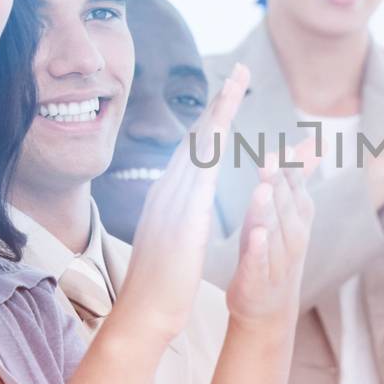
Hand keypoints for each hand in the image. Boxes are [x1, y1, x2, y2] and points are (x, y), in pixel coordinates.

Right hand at [118, 64, 248, 341]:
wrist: (143, 312)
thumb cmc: (160, 280)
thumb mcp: (171, 236)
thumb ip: (176, 213)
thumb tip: (183, 200)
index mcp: (170, 194)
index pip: (195, 147)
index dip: (213, 116)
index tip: (231, 90)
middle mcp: (168, 190)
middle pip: (196, 136)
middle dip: (219, 101)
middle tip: (240, 71)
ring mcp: (171, 202)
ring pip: (198, 148)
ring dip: (218, 113)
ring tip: (237, 84)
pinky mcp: (180, 220)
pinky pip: (199, 177)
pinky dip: (212, 150)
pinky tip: (224, 130)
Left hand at [225, 145, 313, 336]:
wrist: (269, 308)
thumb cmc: (274, 249)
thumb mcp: (287, 211)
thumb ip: (299, 175)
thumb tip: (319, 141)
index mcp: (298, 216)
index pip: (296, 187)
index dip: (290, 168)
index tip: (284, 149)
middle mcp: (293, 235)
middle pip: (285, 205)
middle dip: (278, 181)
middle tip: (269, 158)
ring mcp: (277, 259)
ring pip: (273, 231)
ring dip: (268, 210)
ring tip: (263, 189)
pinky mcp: (258, 280)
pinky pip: (260, 262)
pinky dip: (259, 249)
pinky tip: (257, 235)